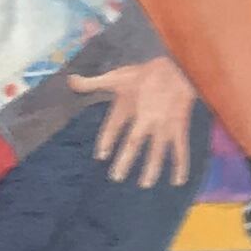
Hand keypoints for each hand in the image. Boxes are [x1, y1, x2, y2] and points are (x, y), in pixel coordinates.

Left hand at [75, 57, 198, 195]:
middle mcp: (145, 119)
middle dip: (125, 160)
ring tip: (146, 183)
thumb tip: (70, 80)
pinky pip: (180, 149)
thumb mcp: (117, 76)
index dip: (106, 141)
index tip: (100, 155)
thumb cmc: (145, 74)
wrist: (178, 67)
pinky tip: (178, 181)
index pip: (112, 127)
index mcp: (128, 107)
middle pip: (133, 143)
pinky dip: (180, 166)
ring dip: (151, 168)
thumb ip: (93, 82)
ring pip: (156, 150)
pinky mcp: (179, 128)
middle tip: (116, 177)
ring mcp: (163, 125)